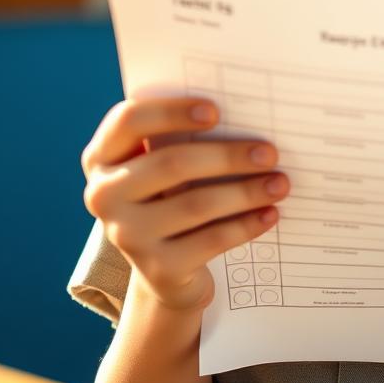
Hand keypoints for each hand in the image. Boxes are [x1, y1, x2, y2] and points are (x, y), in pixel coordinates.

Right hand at [81, 97, 288, 311]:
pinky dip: (246, 225)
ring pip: (195, 205)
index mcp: (103, 157)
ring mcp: (126, 236)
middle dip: (227, 156)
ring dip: (245, 192)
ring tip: (281, 183)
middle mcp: (103, 195)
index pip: (129, 120)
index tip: (216, 112)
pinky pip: (210, 241)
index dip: (171, 112)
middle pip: (170, 164)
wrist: (166, 270)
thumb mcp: (168, 166)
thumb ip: (186, 138)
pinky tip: (271, 214)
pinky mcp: (156, 269)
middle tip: (270, 153)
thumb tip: (246, 115)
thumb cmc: (174, 195)